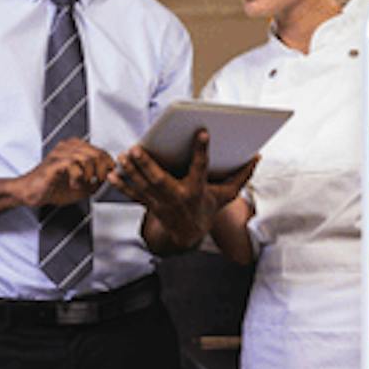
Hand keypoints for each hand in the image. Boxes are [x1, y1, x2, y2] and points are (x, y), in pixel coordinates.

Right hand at [17, 138, 114, 206]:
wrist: (31, 193)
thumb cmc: (52, 188)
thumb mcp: (81, 186)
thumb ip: (95, 182)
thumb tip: (109, 180)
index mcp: (74, 149)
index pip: (99, 150)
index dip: (109, 163)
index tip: (110, 175)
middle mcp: (67, 147)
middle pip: (96, 152)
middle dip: (103, 169)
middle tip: (100, 180)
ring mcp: (60, 153)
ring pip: (87, 157)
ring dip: (91, 174)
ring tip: (87, 183)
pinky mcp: (53, 163)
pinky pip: (73, 165)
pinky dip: (78, 178)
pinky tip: (74, 185)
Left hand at [110, 130, 257, 249]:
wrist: (188, 236)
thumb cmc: (207, 209)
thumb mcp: (226, 195)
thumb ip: (241, 176)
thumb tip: (257, 157)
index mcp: (197, 189)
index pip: (200, 167)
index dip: (201, 150)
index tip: (201, 131)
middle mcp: (177, 197)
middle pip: (159, 179)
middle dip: (146, 164)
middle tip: (135, 148)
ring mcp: (160, 202)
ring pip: (143, 186)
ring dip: (131, 171)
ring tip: (123, 155)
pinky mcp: (149, 205)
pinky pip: (133, 194)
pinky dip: (121, 185)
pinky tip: (111, 173)